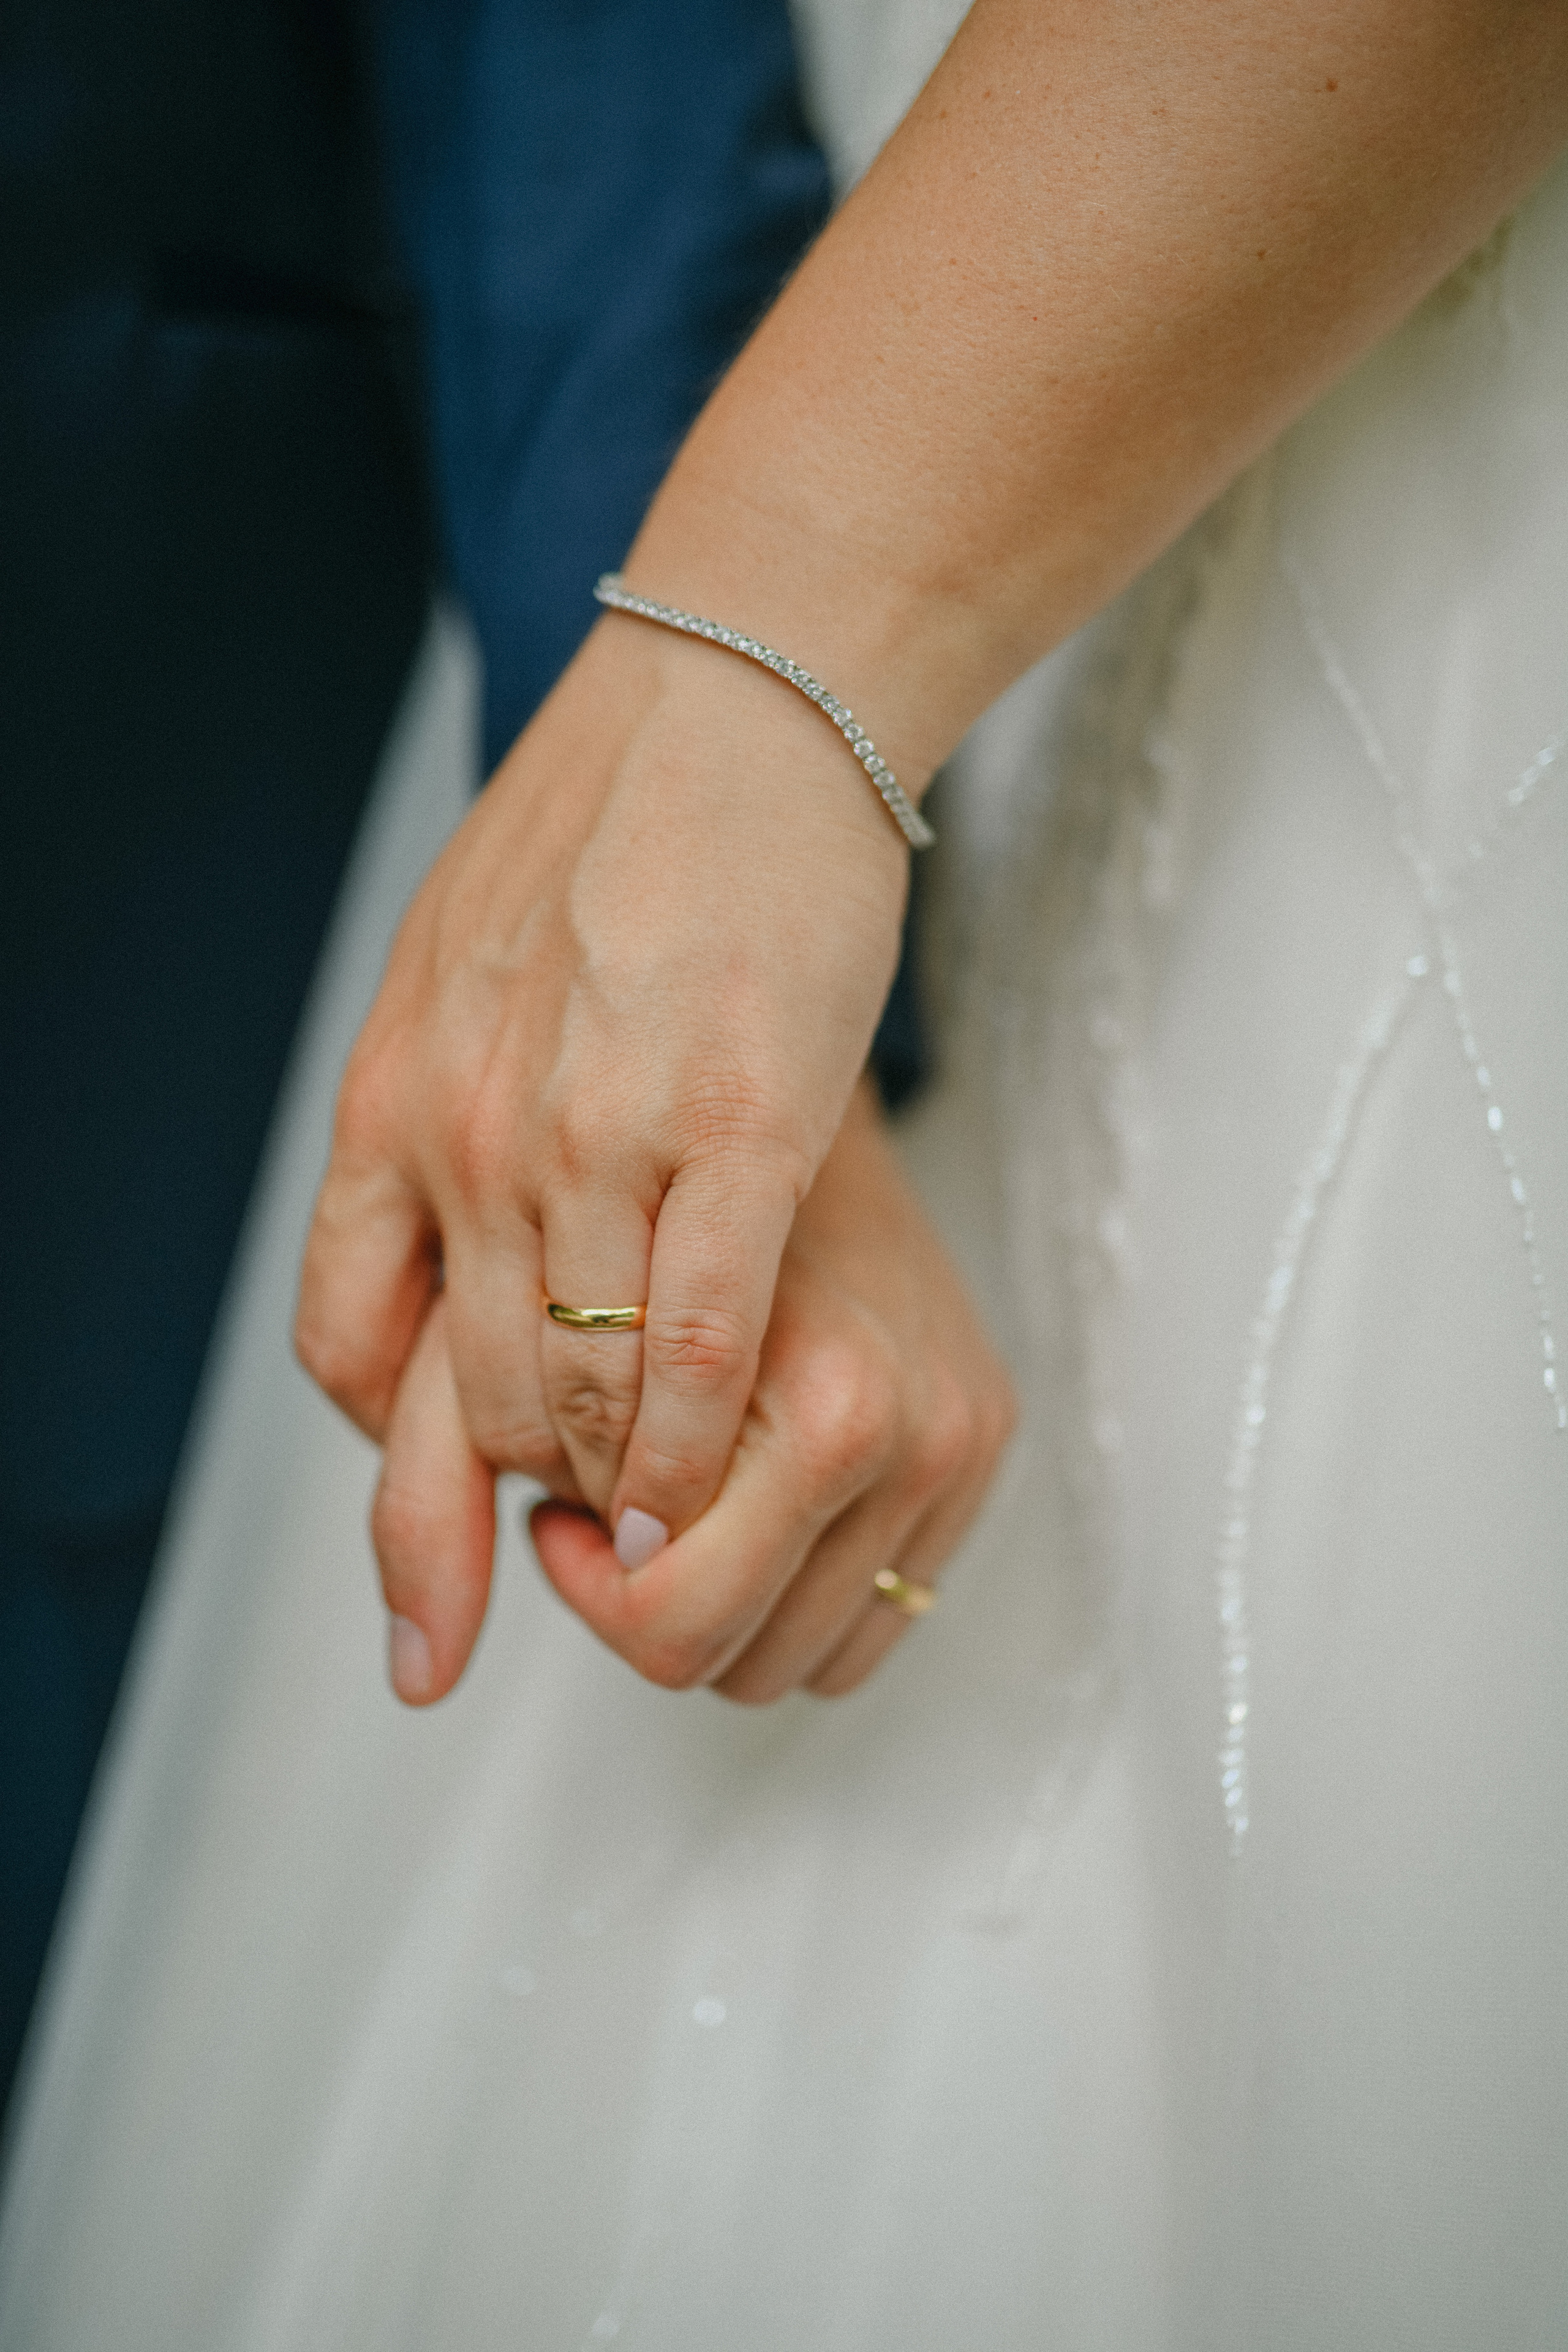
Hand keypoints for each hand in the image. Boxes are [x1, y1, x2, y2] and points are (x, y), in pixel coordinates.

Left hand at [296, 612, 915, 1552]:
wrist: (735, 701)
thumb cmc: (611, 831)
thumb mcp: (452, 967)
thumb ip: (436, 1105)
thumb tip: (449, 1219)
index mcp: (394, 1098)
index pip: (350, 1343)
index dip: (404, 1445)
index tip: (474, 1478)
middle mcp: (470, 1134)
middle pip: (471, 1397)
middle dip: (533, 1490)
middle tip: (597, 1519)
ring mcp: (595, 1137)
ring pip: (580, 1393)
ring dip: (619, 1485)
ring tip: (668, 1512)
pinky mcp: (735, 1129)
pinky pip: (697, 1348)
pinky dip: (694, 1444)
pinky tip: (712, 1484)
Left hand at [368, 1080, 1014, 1704]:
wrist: (779, 1072)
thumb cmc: (624, 1194)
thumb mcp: (509, 1332)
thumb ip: (443, 1490)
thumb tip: (414, 1675)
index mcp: (823, 1406)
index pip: (667, 1619)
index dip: (582, 1572)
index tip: (560, 1491)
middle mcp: (912, 1434)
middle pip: (733, 1659)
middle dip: (639, 1596)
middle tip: (599, 1503)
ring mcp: (960, 1448)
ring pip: (798, 1667)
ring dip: (710, 1603)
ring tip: (665, 1489)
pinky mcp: (984, 1449)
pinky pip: (868, 1628)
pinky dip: (784, 1598)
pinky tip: (733, 1493)